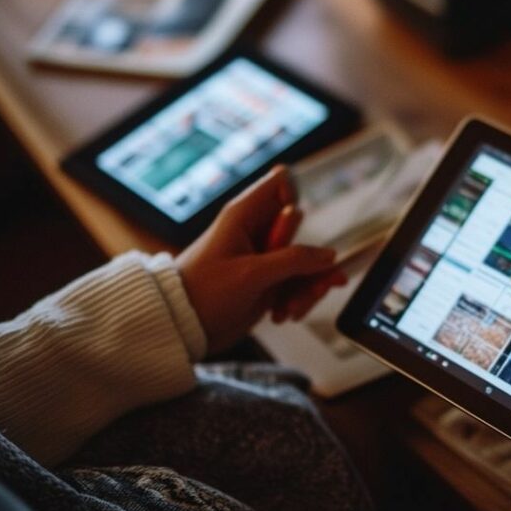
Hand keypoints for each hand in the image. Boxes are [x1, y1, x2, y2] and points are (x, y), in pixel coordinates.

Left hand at [177, 166, 347, 354]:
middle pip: (302, 230)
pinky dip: (297, 300)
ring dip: (306, 287)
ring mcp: (264, 259)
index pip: (282, 182)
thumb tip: (329, 256)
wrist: (181, 328)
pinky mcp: (267, 282)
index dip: (293, 201)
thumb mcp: (252, 274)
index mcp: (245, 216)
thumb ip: (294, 261)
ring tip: (290, 309)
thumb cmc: (202, 293)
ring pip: (306, 261)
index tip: (288, 232)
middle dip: (309, 260)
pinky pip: (299, 283)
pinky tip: (282, 314)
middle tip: (302, 285)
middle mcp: (257, 233)